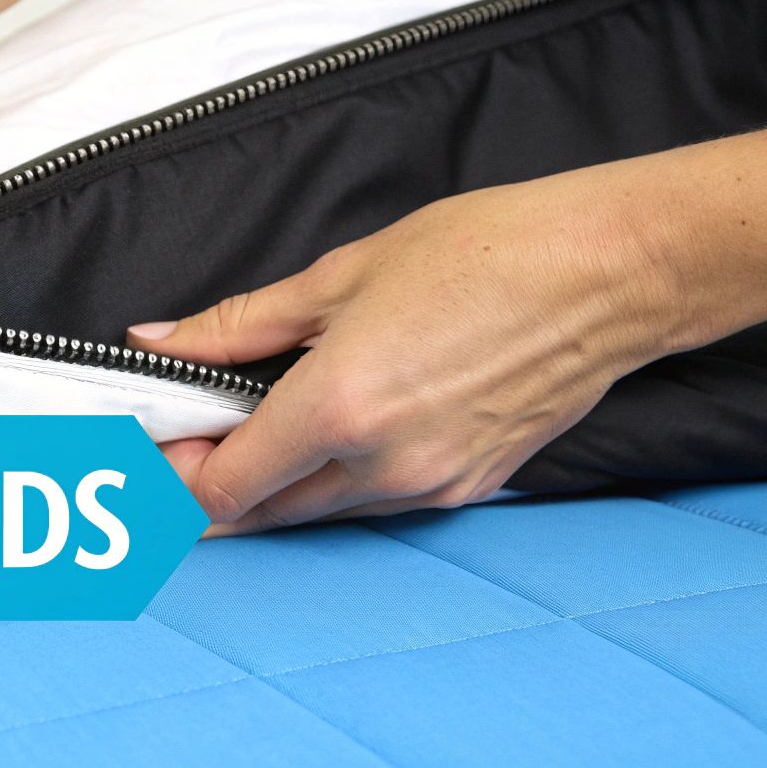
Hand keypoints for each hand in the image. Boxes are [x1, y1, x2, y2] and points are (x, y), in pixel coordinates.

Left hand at [127, 167, 690, 532]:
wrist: (607, 272)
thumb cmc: (484, 254)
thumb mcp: (339, 276)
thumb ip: (237, 324)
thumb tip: (159, 340)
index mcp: (337, 408)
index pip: (224, 486)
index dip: (177, 474)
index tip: (161, 443)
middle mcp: (382, 465)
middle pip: (264, 513)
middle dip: (216, 487)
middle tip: (192, 442)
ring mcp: (431, 485)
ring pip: (320, 512)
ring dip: (276, 488)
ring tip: (253, 434)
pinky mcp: (469, 487)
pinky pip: (379, 502)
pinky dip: (339, 482)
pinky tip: (331, 439)